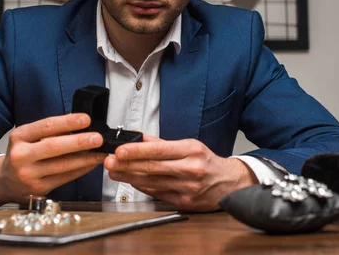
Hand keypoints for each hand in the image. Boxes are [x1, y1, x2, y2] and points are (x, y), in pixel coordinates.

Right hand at [0, 113, 105, 204]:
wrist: (4, 181)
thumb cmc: (22, 154)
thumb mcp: (28, 137)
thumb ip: (50, 131)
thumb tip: (81, 124)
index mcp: (19, 136)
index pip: (46, 126)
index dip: (68, 122)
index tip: (86, 119)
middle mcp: (21, 155)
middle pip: (54, 147)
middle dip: (79, 142)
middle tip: (98, 138)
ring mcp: (28, 175)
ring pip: (62, 165)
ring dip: (86, 158)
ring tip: (101, 153)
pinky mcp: (38, 189)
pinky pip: (65, 178)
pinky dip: (81, 170)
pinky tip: (92, 164)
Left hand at [104, 136, 256, 211]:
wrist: (229, 183)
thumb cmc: (207, 162)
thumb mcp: (189, 145)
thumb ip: (162, 143)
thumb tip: (138, 137)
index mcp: (191, 151)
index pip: (158, 150)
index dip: (136, 150)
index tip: (119, 150)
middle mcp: (190, 169)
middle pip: (152, 167)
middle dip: (127, 164)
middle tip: (109, 161)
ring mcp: (187, 188)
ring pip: (152, 182)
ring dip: (129, 177)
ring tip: (114, 171)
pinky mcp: (184, 201)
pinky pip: (157, 193)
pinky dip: (142, 187)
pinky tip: (131, 181)